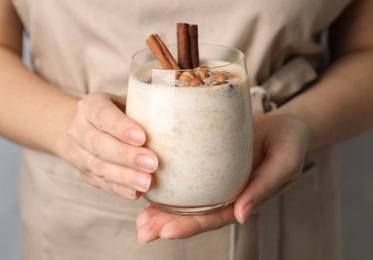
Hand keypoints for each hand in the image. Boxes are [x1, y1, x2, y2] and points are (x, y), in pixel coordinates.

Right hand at [65, 93, 157, 199]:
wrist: (84, 128)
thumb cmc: (116, 113)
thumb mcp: (125, 102)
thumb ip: (142, 108)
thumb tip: (174, 118)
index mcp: (90, 106)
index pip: (102, 114)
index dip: (121, 127)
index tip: (142, 137)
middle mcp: (79, 130)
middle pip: (99, 144)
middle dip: (127, 156)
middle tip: (152, 163)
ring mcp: (78, 154)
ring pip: (99, 167)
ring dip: (125, 176)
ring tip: (147, 182)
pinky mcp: (85, 174)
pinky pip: (102, 183)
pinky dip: (120, 189)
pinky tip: (136, 193)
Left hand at [136, 112, 308, 242]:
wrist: (285, 123)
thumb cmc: (290, 142)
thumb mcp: (285, 162)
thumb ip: (265, 186)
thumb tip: (241, 215)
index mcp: (245, 199)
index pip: (215, 218)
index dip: (191, 226)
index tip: (166, 232)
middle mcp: (227, 194)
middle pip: (195, 214)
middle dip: (167, 224)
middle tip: (142, 232)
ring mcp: (216, 180)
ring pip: (187, 199)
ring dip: (162, 210)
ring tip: (139, 219)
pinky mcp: (208, 162)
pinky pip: (187, 176)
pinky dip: (168, 184)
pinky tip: (149, 186)